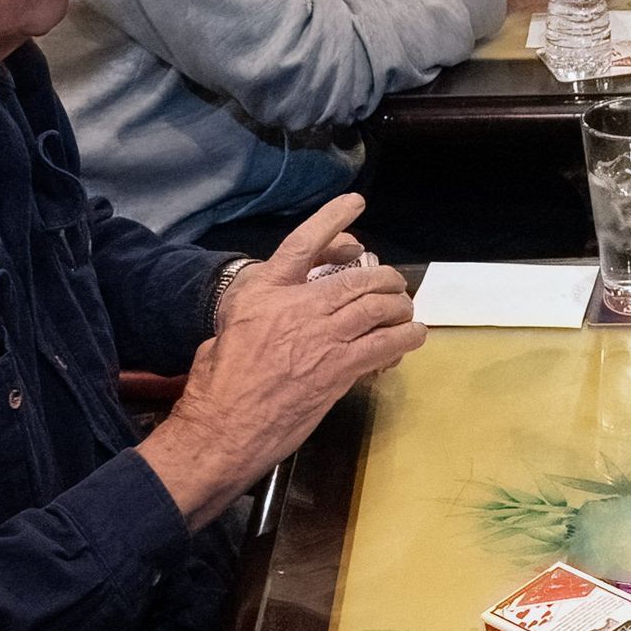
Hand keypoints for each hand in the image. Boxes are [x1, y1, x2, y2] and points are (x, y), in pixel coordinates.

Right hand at [143, 201, 420, 521]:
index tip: (356, 204)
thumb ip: (262, 307)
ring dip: (400, 307)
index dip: (333, 219)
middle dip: (385, 280)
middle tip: (395, 286)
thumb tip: (288, 303)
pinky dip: (405, 338)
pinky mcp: (340, 369)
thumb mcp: (228, 326)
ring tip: (406, 311)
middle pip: (357, 279)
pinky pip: (385, 345)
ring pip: (378, 309)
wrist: (223, 427)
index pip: (304, 243)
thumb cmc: (217, 382)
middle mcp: (297, 306)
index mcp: (263, 290)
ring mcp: (322, 337)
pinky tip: (413, 338)